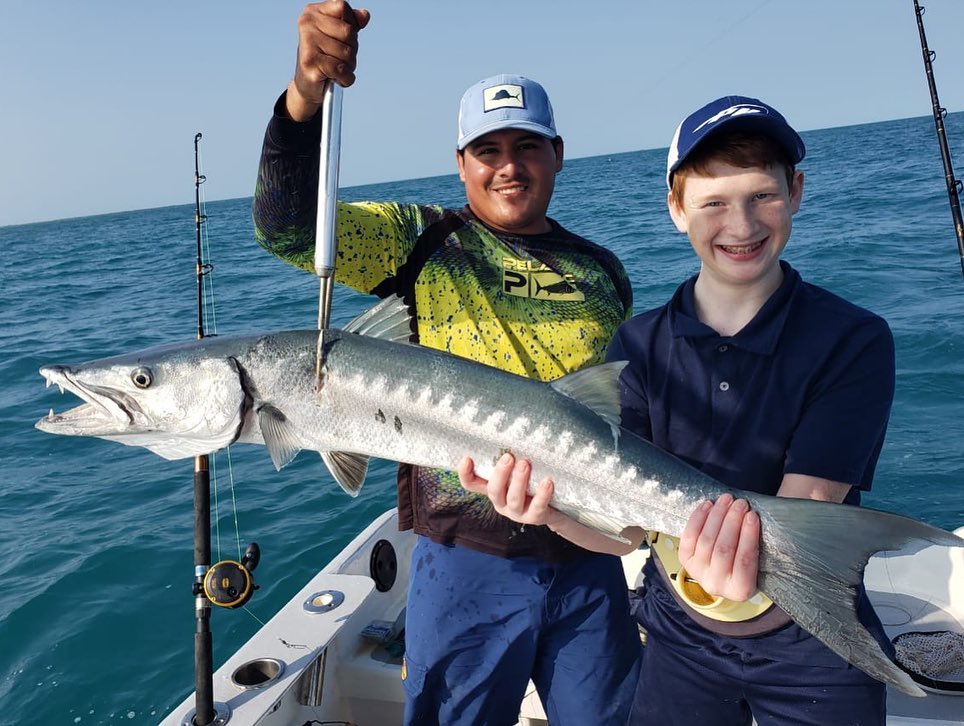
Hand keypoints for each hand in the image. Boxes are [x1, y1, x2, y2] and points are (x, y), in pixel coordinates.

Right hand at [287, 1, 370, 120]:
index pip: (343, 7)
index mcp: (313, 12)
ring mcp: (307, 42)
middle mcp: (307, 23)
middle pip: (349, 32)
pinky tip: (336, 78)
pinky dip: (345, 79)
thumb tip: (365, 15)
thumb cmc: (325, 57)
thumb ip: (352, 23)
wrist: (308, 84)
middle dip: (352, 50)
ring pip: (347, 53)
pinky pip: (341, 69)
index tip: (342, 38)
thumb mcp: (339, 36)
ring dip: (349, 66)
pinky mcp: (310, 62)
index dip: (352, 25)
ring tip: (336, 68)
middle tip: (339, 58)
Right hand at [458, 453, 561, 526]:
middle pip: (494, 491)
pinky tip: (547, 481)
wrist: (556, 507)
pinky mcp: (536, 517)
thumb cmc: (534, 481)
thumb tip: (513, 425)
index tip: (467, 458)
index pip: (472, 484)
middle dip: (500, 474)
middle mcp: (502, 502)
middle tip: (508, 457)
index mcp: (494, 488)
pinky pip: (537, 507)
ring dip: (519, 480)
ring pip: (514, 499)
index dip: (465, 474)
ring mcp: (518, 511)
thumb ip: (512, 455)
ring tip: (526, 463)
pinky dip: (542, 494)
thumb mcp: (519, 469)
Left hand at [677, 494, 759, 601]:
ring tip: (726, 500)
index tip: (753, 515)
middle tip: (740, 503)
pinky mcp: (685, 560)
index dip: (748, 536)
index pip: (745, 560)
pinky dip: (698, 518)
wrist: (722, 576)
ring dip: (717, 516)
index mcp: (740, 590)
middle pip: (724, 548)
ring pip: (706, 540)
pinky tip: (708, 505)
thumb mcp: (757, 564)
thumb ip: (757, 547)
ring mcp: (698, 573)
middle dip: (732, 522)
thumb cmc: (744, 565)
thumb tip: (754, 516)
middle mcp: (716, 584)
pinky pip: (689, 536)